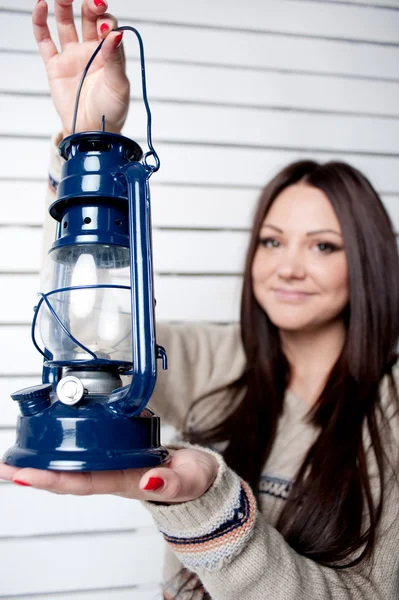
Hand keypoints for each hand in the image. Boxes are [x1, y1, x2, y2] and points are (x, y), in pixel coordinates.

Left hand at [0, 448, 218, 502]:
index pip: (84, 481)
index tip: (23, 474)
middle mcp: (113, 476)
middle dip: (33, 474)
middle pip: (66, 479)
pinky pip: (83, 456)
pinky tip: (47, 444)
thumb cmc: (191, 479)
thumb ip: (173, 482)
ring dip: (41, 464)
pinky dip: (61, 452)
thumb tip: (150, 481)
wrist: (197, 478)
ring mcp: (112, 467)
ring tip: (12, 459)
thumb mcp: (189, 480)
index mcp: (127, 481)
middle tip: (4, 466)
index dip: (53, 478)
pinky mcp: (116, 455)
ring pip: (70, 468)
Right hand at [33, 0, 129, 136]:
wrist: (93, 132)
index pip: (108, 26)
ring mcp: (71, 56)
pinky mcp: (55, 66)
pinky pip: (44, 39)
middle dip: (89, 6)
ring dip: (64, 5)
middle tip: (91, 3)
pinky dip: (39, 21)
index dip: (106, 20)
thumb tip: (116, 33)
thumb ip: (116, 59)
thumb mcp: (119, 85)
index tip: (105, 26)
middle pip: (87, 18)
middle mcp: (90, 50)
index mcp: (110, 53)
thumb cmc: (111, 111)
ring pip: (65, 22)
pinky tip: (40, 6)